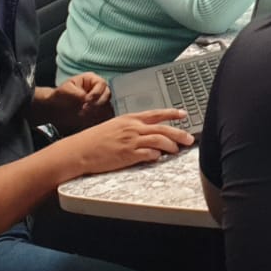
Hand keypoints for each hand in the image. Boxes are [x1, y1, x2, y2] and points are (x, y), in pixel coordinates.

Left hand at [44, 73, 112, 131]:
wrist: (55, 108)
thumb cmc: (60, 96)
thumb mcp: (66, 90)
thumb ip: (77, 93)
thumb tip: (86, 98)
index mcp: (91, 80)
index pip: (101, 84)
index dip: (96, 93)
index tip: (87, 101)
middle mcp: (98, 89)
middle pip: (107, 95)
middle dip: (97, 103)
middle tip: (85, 110)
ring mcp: (99, 101)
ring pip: (107, 106)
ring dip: (98, 112)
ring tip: (84, 116)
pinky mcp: (98, 113)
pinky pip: (104, 116)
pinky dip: (98, 119)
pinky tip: (88, 121)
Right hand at [63, 110, 194, 173]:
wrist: (80, 150)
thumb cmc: (95, 139)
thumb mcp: (115, 126)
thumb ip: (132, 127)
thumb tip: (146, 132)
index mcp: (130, 119)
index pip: (156, 114)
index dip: (171, 113)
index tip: (183, 114)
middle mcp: (133, 128)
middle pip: (162, 128)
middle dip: (179, 133)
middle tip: (189, 138)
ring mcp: (131, 141)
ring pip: (159, 140)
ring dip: (171, 145)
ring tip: (177, 149)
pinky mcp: (128, 155)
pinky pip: (148, 154)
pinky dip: (156, 155)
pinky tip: (159, 157)